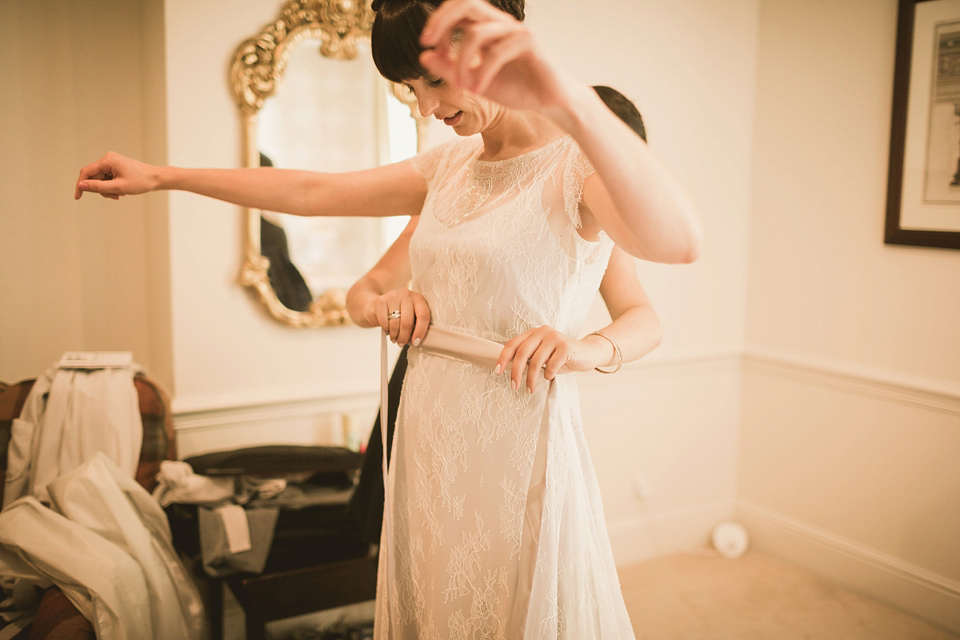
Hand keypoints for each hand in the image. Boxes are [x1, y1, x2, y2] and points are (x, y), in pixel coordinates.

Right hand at [75, 152, 159, 199]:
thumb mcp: (118, 187)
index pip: (86, 172)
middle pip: (94, 177)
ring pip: (101, 180)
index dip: (81, 185)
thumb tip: (81, 186)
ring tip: (120, 194)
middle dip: (101, 189)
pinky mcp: (116, 167)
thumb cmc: (140, 182)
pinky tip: (122, 190)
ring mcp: (112, 162)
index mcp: (107, 160)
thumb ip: (98, 187)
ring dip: (108, 190)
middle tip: (114, 196)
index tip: (78, 197)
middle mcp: (108, 159)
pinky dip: (112, 187)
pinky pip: (107, 179)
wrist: (156, 178)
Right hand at [366, 287, 430, 346]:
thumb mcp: (411, 316)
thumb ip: (416, 325)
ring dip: (395, 335)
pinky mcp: (381, 301)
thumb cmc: (398, 313)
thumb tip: (417, 340)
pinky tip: (387, 329)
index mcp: (418, 299)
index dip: (420, 331)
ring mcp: (393, 296)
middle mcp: (407, 295)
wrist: (378, 305)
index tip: (416, 342)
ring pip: (395, 323)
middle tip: (402, 343)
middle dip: (404, 337)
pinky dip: (386, 329)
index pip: (423, 316)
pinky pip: (384, 321)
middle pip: (408, 322)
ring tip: (395, 338)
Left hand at [419, 0, 575, 115]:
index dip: (437, 21)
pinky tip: (477, 90)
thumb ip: (450, 70)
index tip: (425, 44)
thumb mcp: (475, 83)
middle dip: (441, 20)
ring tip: (461, 86)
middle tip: (427, 42)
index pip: (458, 9)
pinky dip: (481, 73)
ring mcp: (515, 30)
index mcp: (488, 28)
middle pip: (466, 3)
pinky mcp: (529, 42)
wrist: (550, 103)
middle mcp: (500, 24)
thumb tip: (424, 56)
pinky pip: (496, 53)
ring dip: (461, 62)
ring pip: (476, 33)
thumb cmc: (517, 89)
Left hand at [495, 326, 606, 393]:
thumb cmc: (561, 357)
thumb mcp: (542, 357)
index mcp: (533, 333)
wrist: (587, 354)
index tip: (497, 371)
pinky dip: (548, 374)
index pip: (513, 344)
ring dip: (530, 378)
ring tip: (529, 389)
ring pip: (536, 361)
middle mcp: (542, 331)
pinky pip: (551, 365)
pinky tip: (550, 377)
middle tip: (514, 386)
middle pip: (522, 353)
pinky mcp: (565, 346)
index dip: (503, 358)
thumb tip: (509, 371)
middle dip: (515, 372)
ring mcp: (554, 337)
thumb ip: (528, 359)